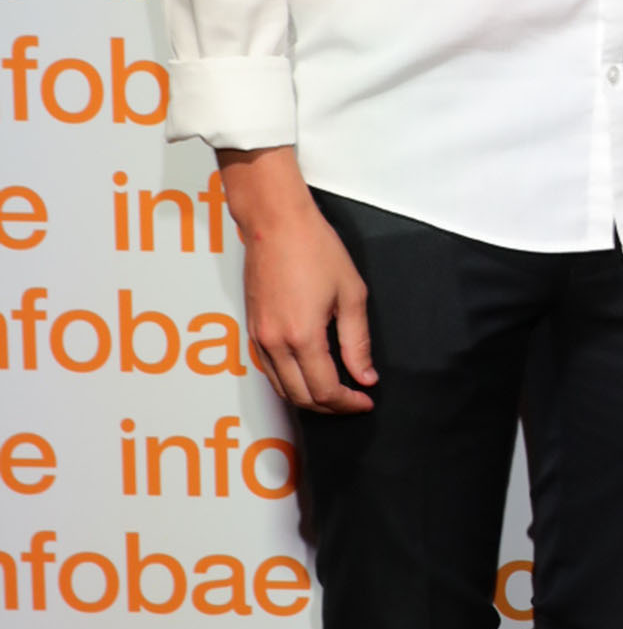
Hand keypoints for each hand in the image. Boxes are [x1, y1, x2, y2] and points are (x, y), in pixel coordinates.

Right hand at [218, 145, 375, 413]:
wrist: (276, 222)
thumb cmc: (314, 248)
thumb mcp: (351, 294)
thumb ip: (357, 342)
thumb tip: (364, 375)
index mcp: (302, 336)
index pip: (324, 391)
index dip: (348, 403)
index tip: (365, 400)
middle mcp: (274, 343)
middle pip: (300, 397)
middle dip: (330, 406)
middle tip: (353, 400)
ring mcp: (258, 337)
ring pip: (282, 388)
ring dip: (308, 398)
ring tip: (335, 392)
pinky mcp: (251, 329)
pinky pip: (269, 370)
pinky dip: (290, 381)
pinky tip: (309, 374)